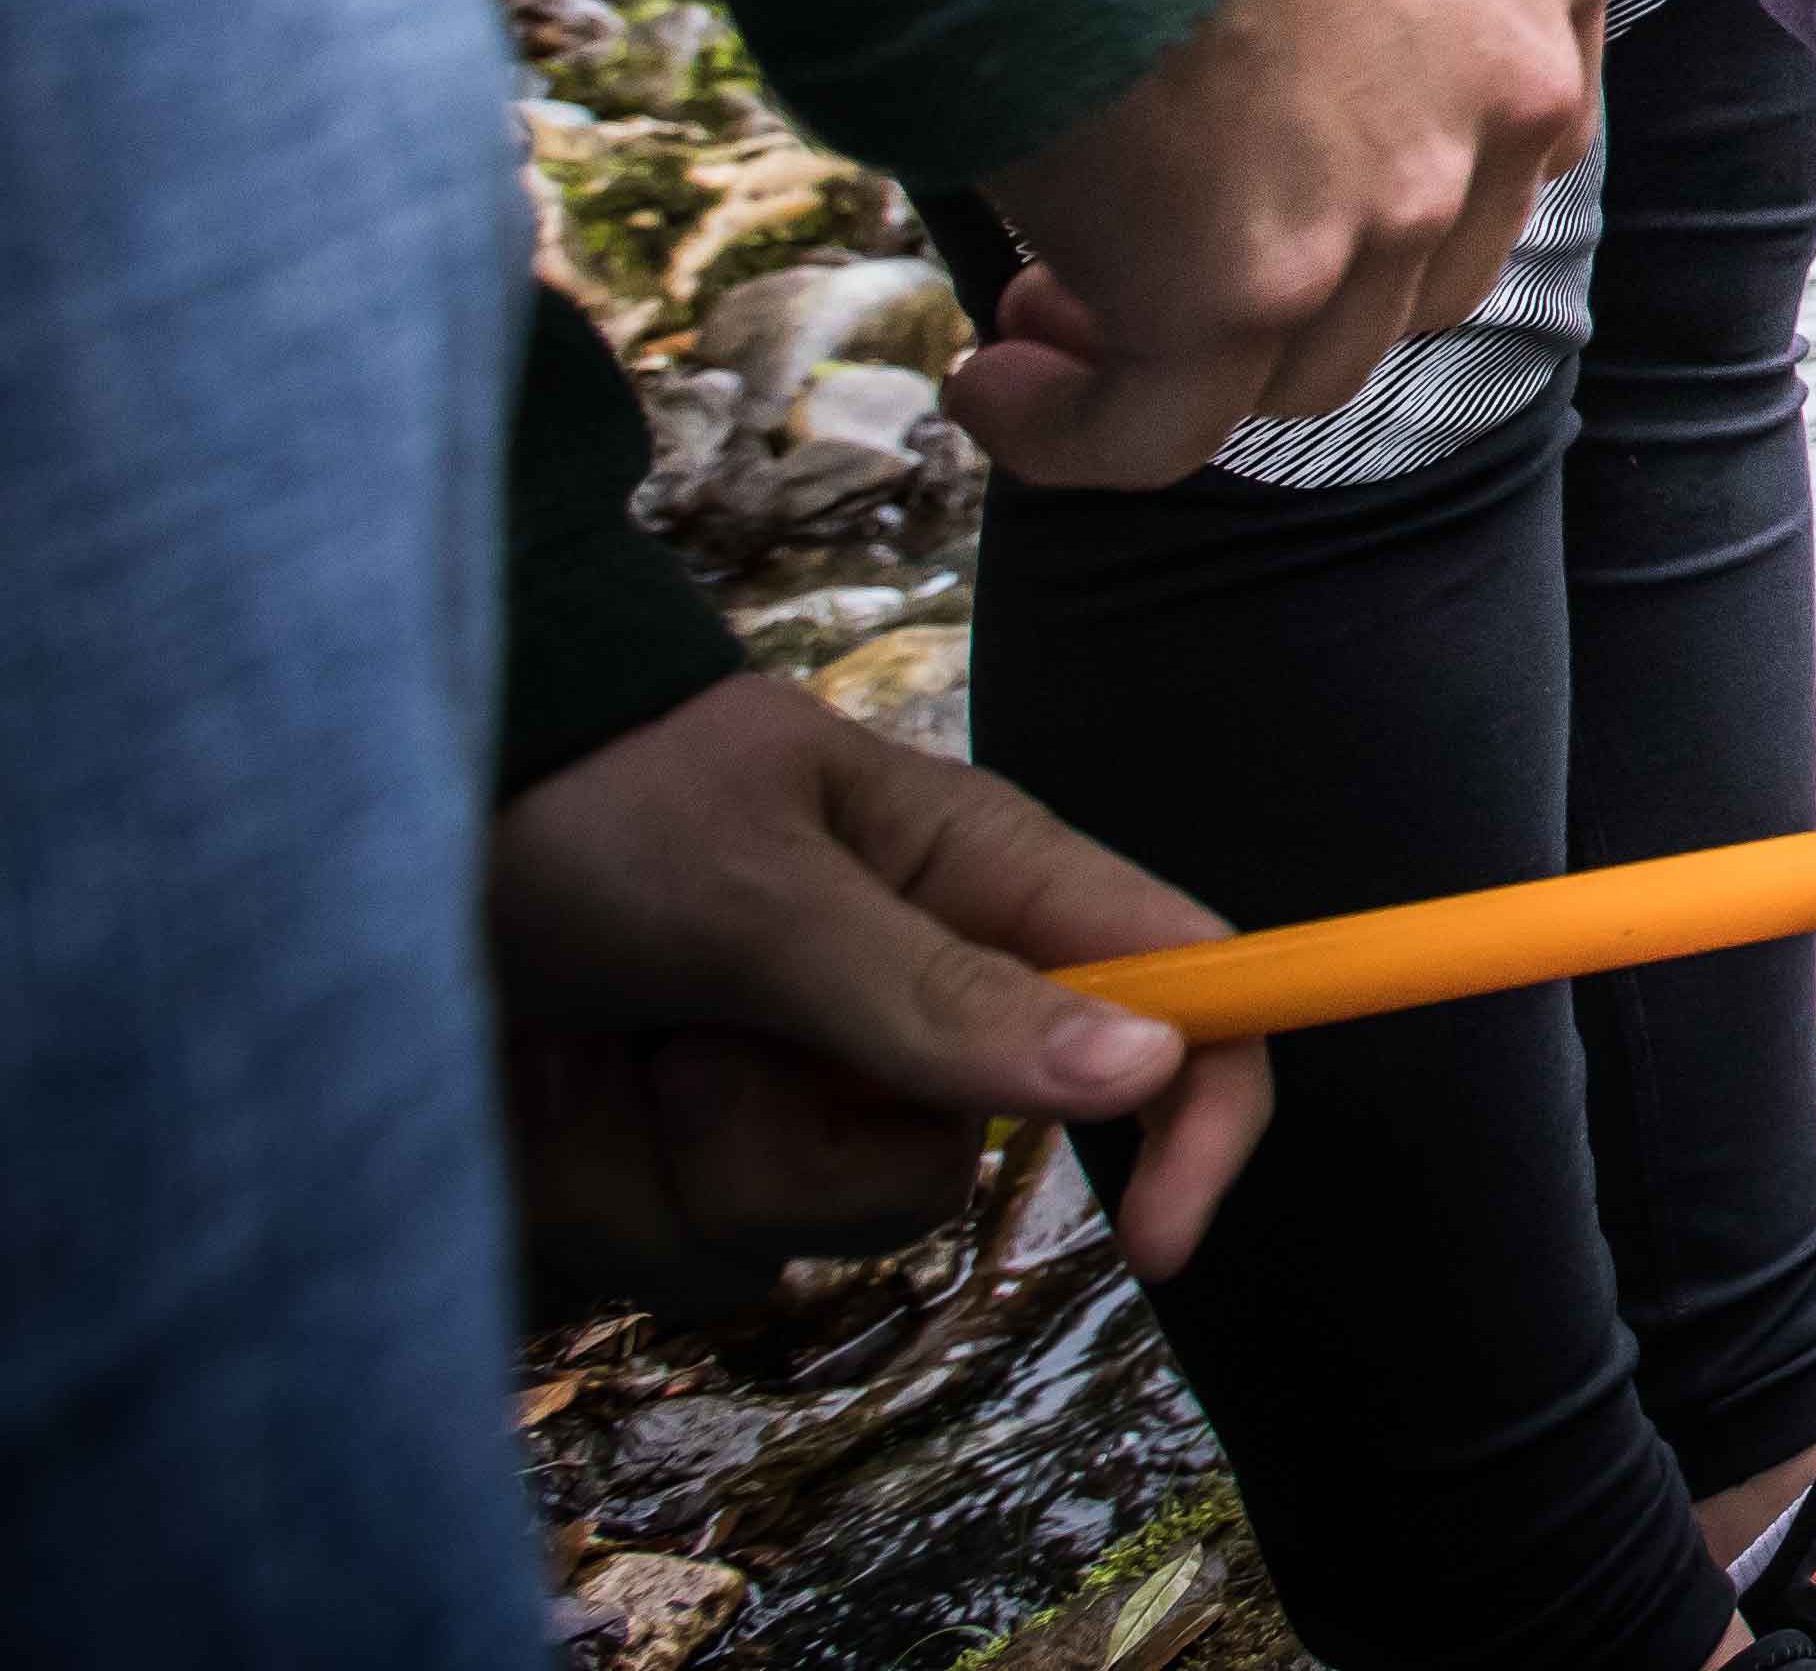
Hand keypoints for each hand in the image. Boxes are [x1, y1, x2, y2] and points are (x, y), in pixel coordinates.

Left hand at [489, 675, 1268, 1308]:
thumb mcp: (760, 883)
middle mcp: (912, 1000)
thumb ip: (943, 992)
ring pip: (826, 1222)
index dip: (1208, 1112)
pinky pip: (707, 1259)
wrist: (362, 847)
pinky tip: (567, 1092)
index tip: (1154, 1236)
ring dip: (699, 1156)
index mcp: (982, 883)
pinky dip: (621, 1195)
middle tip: (719, 1038)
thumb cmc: (588, 802)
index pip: (1184, 990)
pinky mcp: (688, 1166)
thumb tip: (1148, 1064)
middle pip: (969, 1156)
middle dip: (830, 1139)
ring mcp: (797, 1089)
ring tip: (625, 1038)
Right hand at [960, 0, 1610, 489]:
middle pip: (1420, 265)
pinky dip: (1079, 433)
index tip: (1259, 167)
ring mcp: (1392, 207)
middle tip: (1140, 248)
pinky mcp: (1252, 287)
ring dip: (1180, 352)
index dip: (1378, 178)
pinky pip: (1166, 430)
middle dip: (1289, 279)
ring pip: (1306, 358)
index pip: (1498, 130)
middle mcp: (1501, 101)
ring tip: (1047, 314)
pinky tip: (997, 390)